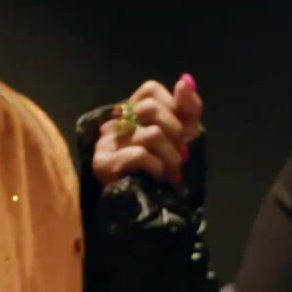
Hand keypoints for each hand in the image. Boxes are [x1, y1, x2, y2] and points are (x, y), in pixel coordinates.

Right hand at [90, 73, 202, 187]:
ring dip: (171, 157)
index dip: (172, 107)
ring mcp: (106, 143)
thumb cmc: (165, 171)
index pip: (149, 89)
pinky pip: (140, 155)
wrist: (150, 211)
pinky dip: (157, 168)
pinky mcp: (103, 164)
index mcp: (131, 113)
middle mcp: (114, 123)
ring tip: (170, 172)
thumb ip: (188, 108)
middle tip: (178, 154)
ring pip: (151, 134)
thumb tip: (185, 79)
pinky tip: (156, 178)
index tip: (179, 131)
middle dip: (174, 133)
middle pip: (149, 108)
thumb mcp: (184, 137)